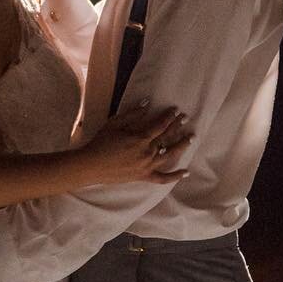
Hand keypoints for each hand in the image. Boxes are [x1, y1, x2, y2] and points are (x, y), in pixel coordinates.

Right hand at [77, 100, 193, 186]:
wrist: (90, 166)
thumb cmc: (100, 143)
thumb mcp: (114, 124)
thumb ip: (132, 114)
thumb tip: (147, 103)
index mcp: (140, 138)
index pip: (160, 125)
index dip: (169, 116)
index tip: (176, 110)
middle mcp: (147, 152)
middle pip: (167, 137)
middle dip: (177, 126)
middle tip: (186, 118)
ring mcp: (147, 166)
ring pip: (170, 155)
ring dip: (181, 145)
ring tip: (191, 138)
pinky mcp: (143, 177)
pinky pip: (163, 178)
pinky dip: (175, 176)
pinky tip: (186, 172)